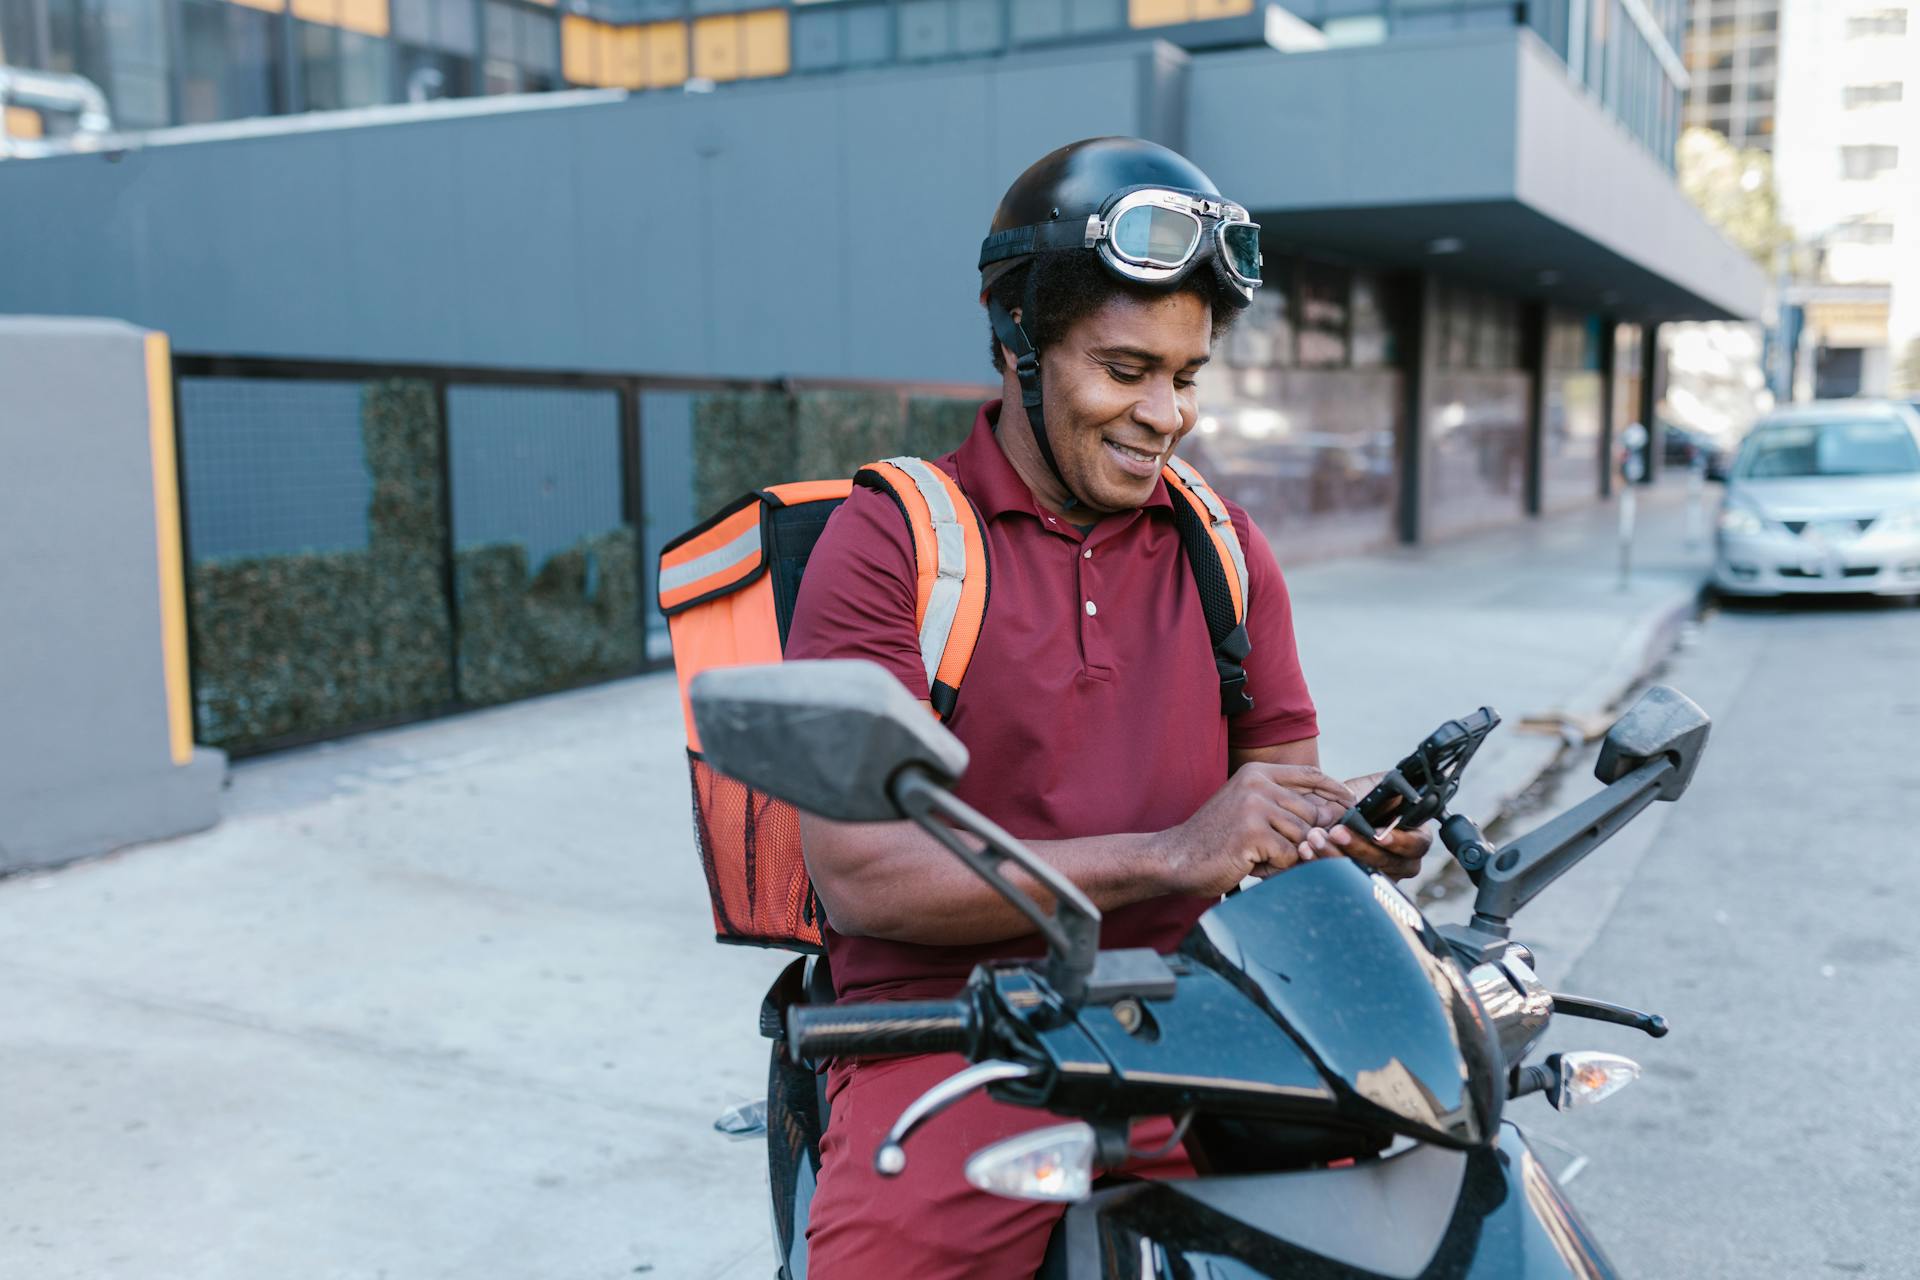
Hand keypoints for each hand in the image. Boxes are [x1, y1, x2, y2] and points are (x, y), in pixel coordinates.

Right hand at [1161, 764, 1353, 896]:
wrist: (1175, 857)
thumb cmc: (1215, 839)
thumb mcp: (1248, 811)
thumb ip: (1284, 808)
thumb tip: (1332, 816)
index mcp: (1256, 772)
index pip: (1309, 775)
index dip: (1334, 790)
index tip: (1350, 804)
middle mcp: (1257, 783)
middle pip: (1311, 812)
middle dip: (1303, 837)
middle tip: (1273, 851)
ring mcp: (1254, 806)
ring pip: (1303, 835)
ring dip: (1286, 854)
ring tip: (1257, 856)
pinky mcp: (1253, 832)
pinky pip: (1289, 855)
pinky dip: (1275, 867)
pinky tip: (1251, 863)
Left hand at [1295, 772, 1434, 880]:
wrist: (1331, 811)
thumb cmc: (1359, 799)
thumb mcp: (1375, 787)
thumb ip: (1390, 789)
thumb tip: (1399, 788)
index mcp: (1415, 836)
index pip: (1415, 844)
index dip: (1397, 841)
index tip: (1375, 834)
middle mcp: (1403, 861)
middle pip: (1386, 862)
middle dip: (1358, 846)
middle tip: (1336, 832)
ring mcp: (1380, 877)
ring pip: (1362, 874)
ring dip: (1336, 856)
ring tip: (1315, 838)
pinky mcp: (1355, 884)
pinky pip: (1341, 880)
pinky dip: (1321, 864)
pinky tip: (1307, 851)